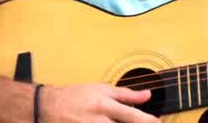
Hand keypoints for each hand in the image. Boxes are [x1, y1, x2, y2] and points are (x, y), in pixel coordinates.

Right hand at [39, 83, 158, 122]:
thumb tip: (147, 94)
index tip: (158, 122)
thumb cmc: (76, 96)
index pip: (131, 115)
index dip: (148, 121)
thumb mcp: (101, 88)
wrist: (50, 106)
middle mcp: (99, 120)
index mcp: (104, 105)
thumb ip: (126, 94)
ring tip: (126, 122)